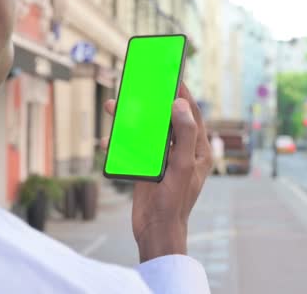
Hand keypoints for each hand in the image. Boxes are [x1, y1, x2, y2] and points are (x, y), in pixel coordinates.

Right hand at [102, 83, 212, 261]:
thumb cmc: (175, 201)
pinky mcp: (147, 167)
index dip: (182, 94)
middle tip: (138, 86)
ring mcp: (164, 159)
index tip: (172, 76)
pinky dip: (121, 143)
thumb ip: (185, 134)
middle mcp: (182, 151)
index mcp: (199, 150)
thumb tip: (179, 104)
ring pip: (147, 131)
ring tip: (114, 107)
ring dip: (130, 120)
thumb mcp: (183, 166)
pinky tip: (108, 142)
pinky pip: (134, 148)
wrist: (156, 230)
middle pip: (166, 119)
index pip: (192, 114)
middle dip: (151, 103)